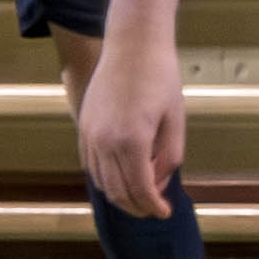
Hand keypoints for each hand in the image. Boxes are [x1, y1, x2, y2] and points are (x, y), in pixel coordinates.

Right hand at [77, 24, 186, 217]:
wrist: (133, 45)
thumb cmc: (161, 78)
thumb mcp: (176, 120)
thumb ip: (169, 158)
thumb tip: (158, 183)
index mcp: (131, 140)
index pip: (140, 189)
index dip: (153, 206)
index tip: (164, 212)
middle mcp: (105, 142)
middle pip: (118, 191)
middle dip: (137, 206)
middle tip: (153, 209)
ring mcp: (90, 135)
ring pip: (101, 182)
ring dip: (120, 195)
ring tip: (140, 196)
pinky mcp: (83, 127)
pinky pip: (90, 165)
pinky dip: (105, 178)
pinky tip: (122, 177)